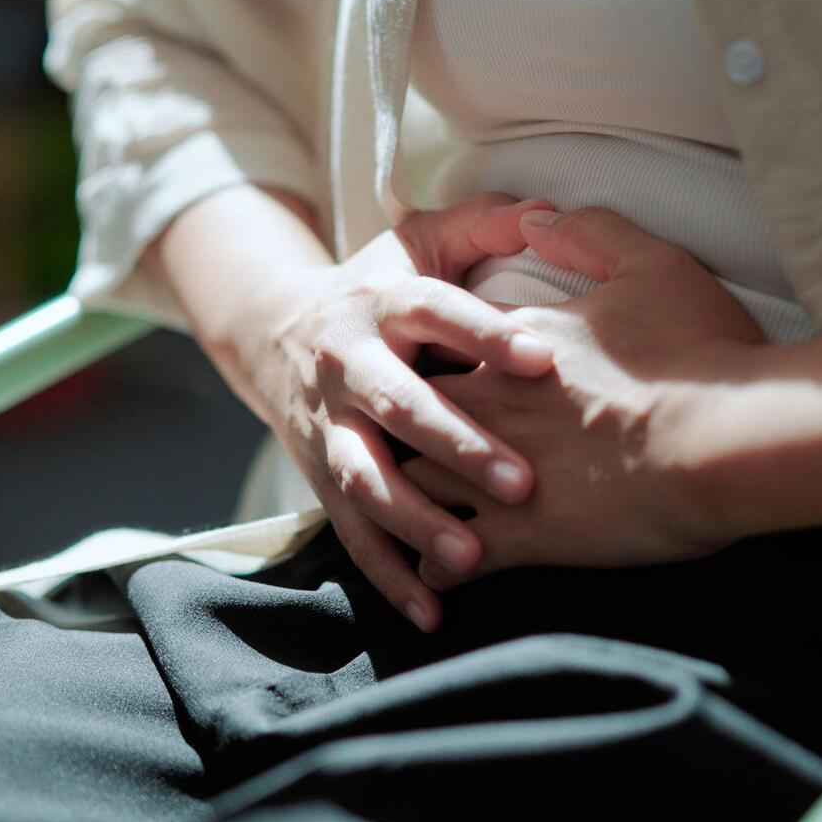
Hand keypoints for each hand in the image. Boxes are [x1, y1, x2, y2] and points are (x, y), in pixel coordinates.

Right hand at [208, 193, 557, 630]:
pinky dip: (388, 574)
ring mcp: (330, 426)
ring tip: (470, 557)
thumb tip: (547, 210)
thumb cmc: (379, 286)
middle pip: (399, 405)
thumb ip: (485, 223)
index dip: (485, 332)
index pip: (436, 311)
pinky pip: (352, 532)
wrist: (274, 336)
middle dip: (458, 445)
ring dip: (415, 520)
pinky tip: (432, 610)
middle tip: (523, 482)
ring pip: (366, 478)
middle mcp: (349, 363)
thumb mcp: (420, 240)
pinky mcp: (320, 477)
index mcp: (383, 299)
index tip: (544, 356)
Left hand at [403, 207, 770, 588]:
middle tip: (397, 439)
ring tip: (402, 514)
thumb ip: (590, 232)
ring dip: (405, 500)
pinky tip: (436, 577)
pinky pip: (452, 559)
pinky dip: (438, 568)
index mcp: (513, 343)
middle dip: (401, 424)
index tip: (435, 361)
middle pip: (412, 409)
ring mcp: (496, 471)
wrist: (726, 440)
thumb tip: (536, 216)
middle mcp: (490, 404)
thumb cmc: (697, 352)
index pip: (445, 340)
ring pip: (413, 486)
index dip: (436, 351)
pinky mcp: (520, 536)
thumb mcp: (653, 265)